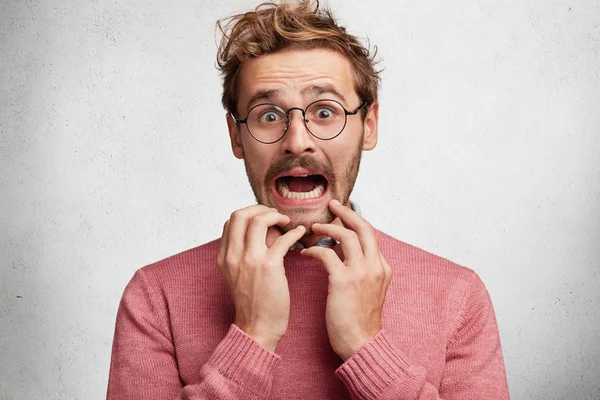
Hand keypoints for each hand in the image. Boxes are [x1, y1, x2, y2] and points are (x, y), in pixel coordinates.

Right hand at [217, 205, 305, 351]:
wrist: (257, 328)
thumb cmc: (253, 303)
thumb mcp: (238, 276)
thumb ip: (245, 253)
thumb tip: (267, 232)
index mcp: (224, 257)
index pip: (231, 221)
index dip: (249, 214)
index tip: (264, 218)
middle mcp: (233, 255)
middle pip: (240, 214)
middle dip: (260, 208)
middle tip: (275, 215)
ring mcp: (250, 260)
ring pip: (258, 220)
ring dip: (275, 215)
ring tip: (286, 221)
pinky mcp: (269, 266)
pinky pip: (282, 238)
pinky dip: (294, 232)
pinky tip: (300, 233)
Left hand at [301, 200, 391, 359]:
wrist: (361, 344)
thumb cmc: (359, 320)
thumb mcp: (369, 290)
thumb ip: (361, 270)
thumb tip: (341, 251)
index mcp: (383, 267)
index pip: (370, 234)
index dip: (355, 221)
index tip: (341, 213)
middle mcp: (376, 266)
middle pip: (364, 227)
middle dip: (347, 212)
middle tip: (332, 203)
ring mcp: (362, 273)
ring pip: (347, 235)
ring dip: (328, 227)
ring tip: (314, 227)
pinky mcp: (344, 281)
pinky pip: (327, 254)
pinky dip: (315, 249)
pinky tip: (306, 253)